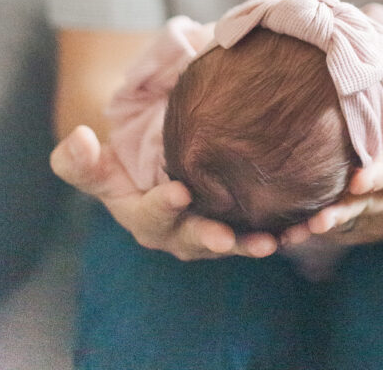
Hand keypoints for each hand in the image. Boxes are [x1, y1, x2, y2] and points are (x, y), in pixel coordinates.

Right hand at [50, 125, 277, 260]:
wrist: (152, 166)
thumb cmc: (121, 163)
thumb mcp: (96, 163)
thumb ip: (79, 159)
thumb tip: (78, 139)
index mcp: (143, 217)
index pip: (152, 215)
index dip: (163, 206)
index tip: (179, 190)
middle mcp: (178, 232)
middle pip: (194, 239)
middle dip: (210, 238)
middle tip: (227, 237)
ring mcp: (210, 230)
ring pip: (232, 242)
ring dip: (251, 244)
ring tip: (272, 242)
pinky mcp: (238, 224)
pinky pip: (258, 232)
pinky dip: (281, 232)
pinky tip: (303, 226)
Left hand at [281, 78, 382, 248]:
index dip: (381, 178)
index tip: (359, 179)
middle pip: (368, 210)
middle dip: (343, 214)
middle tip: (316, 218)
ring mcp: (381, 221)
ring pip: (348, 229)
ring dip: (321, 234)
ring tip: (291, 236)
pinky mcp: (364, 229)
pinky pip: (336, 238)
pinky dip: (311, 242)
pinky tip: (280, 242)